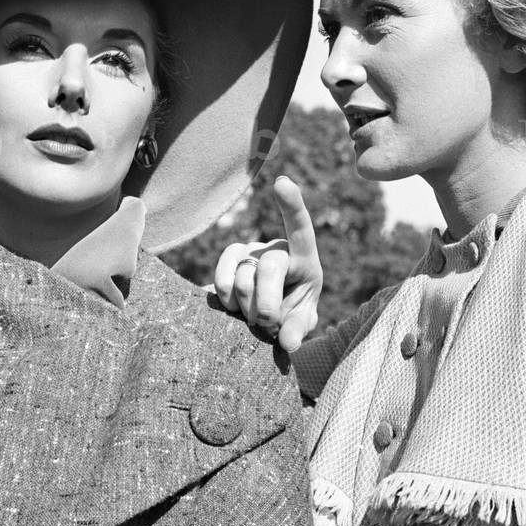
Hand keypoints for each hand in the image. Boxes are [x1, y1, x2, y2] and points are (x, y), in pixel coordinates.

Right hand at [214, 176, 322, 352]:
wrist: (267, 316)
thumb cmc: (292, 313)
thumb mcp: (301, 322)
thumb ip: (298, 330)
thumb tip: (287, 342)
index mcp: (304, 260)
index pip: (300, 228)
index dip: (291, 205)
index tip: (282, 183)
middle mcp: (276, 248)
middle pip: (270, 268)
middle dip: (268, 305)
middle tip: (267, 326)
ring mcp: (250, 251)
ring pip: (243, 279)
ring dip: (247, 308)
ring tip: (252, 318)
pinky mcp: (229, 260)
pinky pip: (222, 277)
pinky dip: (226, 297)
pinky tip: (232, 306)